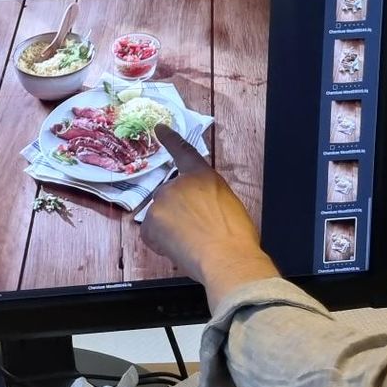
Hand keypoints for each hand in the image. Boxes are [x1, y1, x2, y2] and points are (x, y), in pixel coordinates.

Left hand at [140, 126, 277, 305]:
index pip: (184, 152)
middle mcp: (178, 184)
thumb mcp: (228, 205)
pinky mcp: (150, 223)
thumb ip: (207, 198)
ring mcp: (161, 202)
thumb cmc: (236, 237)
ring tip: (192, 243)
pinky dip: (161, 243)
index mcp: (203, 176)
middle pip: (169, 197)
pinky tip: (178, 249)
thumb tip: (198, 209)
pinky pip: (151, 234)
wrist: (228, 258)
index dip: (171, 139)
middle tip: (197, 232)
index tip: (159, 128)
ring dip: (171, 229)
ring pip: (161, 217)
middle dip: (178, 214)